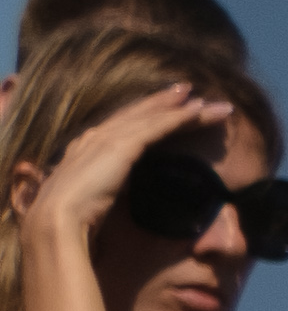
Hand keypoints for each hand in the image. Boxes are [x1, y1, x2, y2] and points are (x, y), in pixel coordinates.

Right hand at [10, 85, 214, 255]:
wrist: (58, 219)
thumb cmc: (74, 217)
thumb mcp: (94, 195)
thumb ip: (108, 185)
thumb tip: (121, 190)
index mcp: (87, 147)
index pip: (123, 124)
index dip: (145, 113)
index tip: (166, 106)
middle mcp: (96, 136)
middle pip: (140, 115)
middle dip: (165, 102)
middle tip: (190, 90)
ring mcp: (108, 138)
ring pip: (153, 117)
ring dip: (182, 108)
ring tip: (207, 102)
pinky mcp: (121, 146)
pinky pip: (156, 127)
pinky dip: (178, 118)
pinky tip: (197, 112)